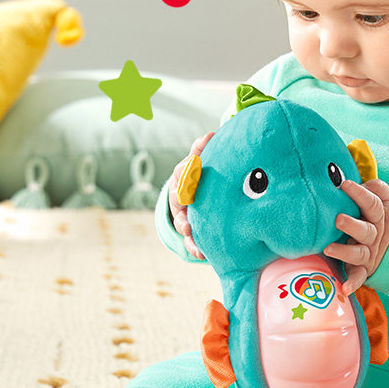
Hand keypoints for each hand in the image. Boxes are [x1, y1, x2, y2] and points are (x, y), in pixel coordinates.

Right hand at [169, 131, 213, 260]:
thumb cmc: (201, 176)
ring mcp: (183, 216)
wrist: (198, 197)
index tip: (191, 168)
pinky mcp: (191, 233)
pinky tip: (201, 254)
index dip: (185, 171)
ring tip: (190, 230)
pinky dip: (194, 247)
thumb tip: (211, 134)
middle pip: (178, 198)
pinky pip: (190, 242)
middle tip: (187, 199)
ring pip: (181, 222)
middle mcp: (180, 198)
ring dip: (185, 226)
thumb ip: (202, 149)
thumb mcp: (200, 162)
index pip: (181, 172)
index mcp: (183, 178)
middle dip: (182, 199)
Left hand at [324, 179, 388, 295]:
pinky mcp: (364, 268)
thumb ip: (376, 189)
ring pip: (359, 253)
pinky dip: (353, 283)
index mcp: (378, 216)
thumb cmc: (377, 213)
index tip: (344, 185)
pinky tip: (344, 288)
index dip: (360, 194)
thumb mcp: (382, 198)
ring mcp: (369, 252)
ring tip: (328, 249)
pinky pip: (360, 276)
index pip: (372, 204)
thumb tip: (365, 181)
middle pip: (366, 231)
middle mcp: (374, 235)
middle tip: (338, 219)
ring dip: (345, 252)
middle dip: (352, 225)